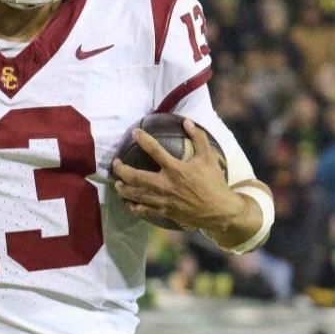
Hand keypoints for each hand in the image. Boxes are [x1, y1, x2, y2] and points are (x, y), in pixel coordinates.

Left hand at [110, 120, 243, 233]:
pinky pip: (143, 210)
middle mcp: (165, 185)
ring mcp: (163, 200)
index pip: (154, 151)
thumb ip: (198, 137)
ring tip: (117, 183)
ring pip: (135, 195)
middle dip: (121, 170)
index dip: (143, 139)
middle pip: (135, 177)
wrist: (219, 210)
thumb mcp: (209, 157)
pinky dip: (133, 206)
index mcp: (176, 169)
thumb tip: (187, 121)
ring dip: (123, 189)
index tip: (135, 133)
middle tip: (115, 163)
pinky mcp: (164, 212)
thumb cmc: (214, 182)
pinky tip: (129, 202)